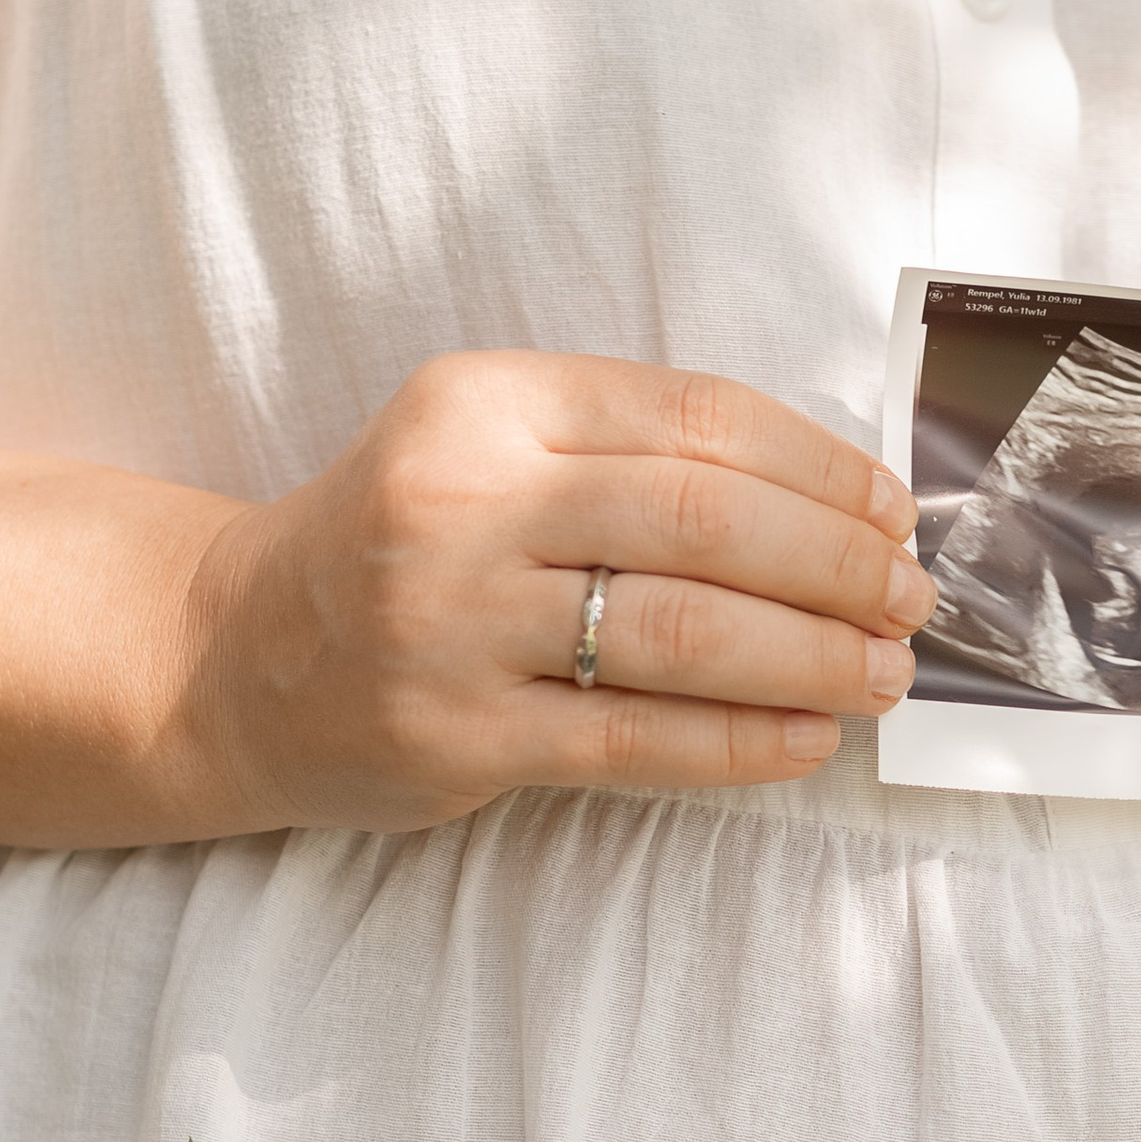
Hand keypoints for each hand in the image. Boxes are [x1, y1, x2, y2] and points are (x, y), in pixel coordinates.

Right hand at [183, 351, 931, 829]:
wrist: (230, 657)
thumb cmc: (401, 546)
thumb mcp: (489, 447)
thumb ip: (628, 455)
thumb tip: (835, 503)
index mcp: (486, 401)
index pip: (695, 418)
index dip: (819, 467)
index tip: (894, 510)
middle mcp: (463, 501)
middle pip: (703, 521)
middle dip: (836, 563)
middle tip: (910, 598)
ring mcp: (452, 623)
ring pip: (681, 631)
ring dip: (811, 656)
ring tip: (884, 674)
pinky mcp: (455, 734)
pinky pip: (635, 738)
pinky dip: (741, 740)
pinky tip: (808, 738)